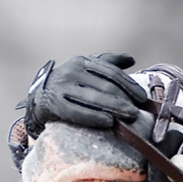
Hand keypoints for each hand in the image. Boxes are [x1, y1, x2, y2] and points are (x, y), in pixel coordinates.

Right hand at [22, 52, 147, 136]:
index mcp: (83, 61)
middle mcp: (72, 71)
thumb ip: (108, 63)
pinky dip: (95, 118)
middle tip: (137, 112)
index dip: (129, 85)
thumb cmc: (72, 83)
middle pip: (105, 86)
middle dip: (124, 100)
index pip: (111, 73)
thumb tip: (131, 59)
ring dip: (115, 108)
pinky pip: (78, 112)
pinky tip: (109, 122)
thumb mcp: (87, 69)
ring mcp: (62, 87)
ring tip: (130, 117)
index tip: (142, 98)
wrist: (41, 95)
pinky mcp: (55, 104)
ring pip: (94, 99)